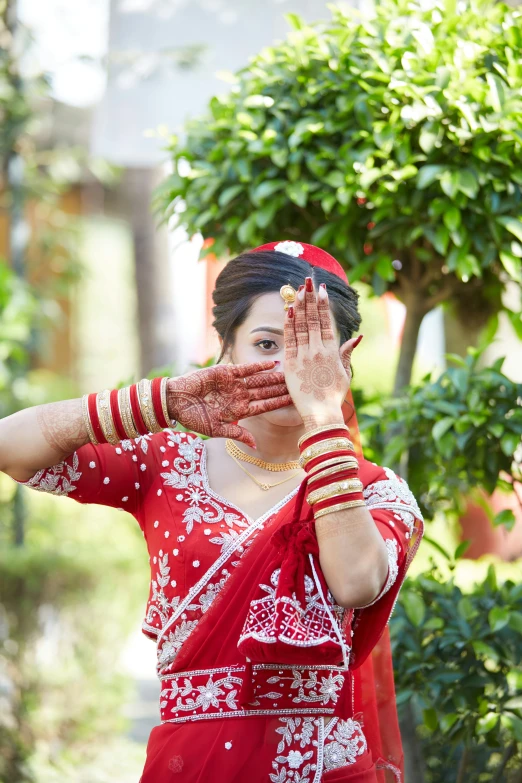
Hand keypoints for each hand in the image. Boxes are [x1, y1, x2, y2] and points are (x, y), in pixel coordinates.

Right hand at [166, 361, 291, 447]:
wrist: (175, 400)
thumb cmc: (193, 417)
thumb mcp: (216, 429)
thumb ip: (237, 434)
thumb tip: (256, 446)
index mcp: (240, 410)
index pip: (265, 406)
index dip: (279, 404)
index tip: (294, 402)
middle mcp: (240, 396)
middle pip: (266, 392)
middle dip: (281, 389)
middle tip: (298, 385)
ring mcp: (234, 384)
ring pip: (259, 380)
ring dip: (273, 377)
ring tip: (289, 375)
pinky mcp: (226, 372)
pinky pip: (246, 369)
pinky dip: (258, 366)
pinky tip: (272, 365)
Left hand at [284, 277, 362, 428]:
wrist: (321, 413)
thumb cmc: (333, 395)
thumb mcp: (345, 373)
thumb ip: (347, 353)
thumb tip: (359, 336)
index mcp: (332, 351)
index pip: (327, 322)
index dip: (324, 305)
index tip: (321, 290)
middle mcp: (317, 350)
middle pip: (313, 319)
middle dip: (310, 298)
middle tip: (308, 281)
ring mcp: (303, 356)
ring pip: (301, 326)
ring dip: (299, 306)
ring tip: (298, 290)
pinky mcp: (290, 364)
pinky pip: (289, 340)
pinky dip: (288, 324)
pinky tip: (287, 310)